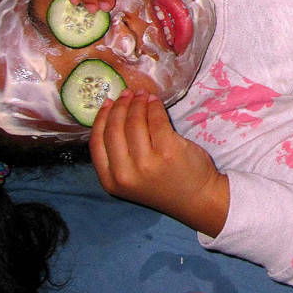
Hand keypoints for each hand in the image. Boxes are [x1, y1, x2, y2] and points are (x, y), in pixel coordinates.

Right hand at [90, 91, 229, 236]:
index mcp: (111, 181)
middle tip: (127, 94)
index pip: (97, 143)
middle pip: (115, 129)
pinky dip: (154, 107)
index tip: (108, 103)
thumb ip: (119, 155)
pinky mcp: (168, 150)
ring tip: (142, 95)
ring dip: (137, 103)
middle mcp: (125, 173)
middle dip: (120, 107)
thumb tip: (115, 114)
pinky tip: (155, 102)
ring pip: (134, 122)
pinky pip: (156, 120)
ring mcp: (146, 162)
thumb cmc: (163, 185)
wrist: (196, 198)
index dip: (102, 118)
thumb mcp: (130, 178)